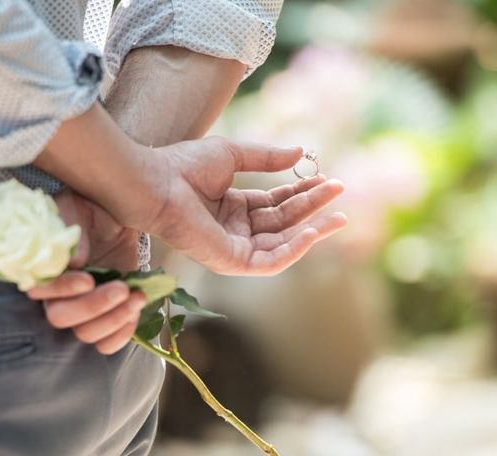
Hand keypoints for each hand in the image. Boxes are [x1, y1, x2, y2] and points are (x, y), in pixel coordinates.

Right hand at [27, 190, 143, 354]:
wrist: (119, 219)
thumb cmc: (91, 211)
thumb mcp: (79, 209)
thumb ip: (72, 230)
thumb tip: (75, 261)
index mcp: (43, 268)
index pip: (40, 290)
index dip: (62, 289)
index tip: (88, 280)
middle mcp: (56, 295)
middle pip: (62, 318)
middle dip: (94, 307)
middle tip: (121, 288)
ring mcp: (82, 309)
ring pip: (86, 334)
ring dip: (113, 320)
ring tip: (136, 298)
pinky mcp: (106, 317)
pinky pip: (107, 343)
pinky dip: (122, 335)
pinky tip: (135, 312)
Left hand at [135, 137, 346, 275]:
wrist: (156, 182)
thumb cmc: (184, 165)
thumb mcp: (232, 155)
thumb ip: (266, 158)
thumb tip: (300, 153)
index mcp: (233, 206)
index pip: (276, 203)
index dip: (301, 192)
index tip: (326, 179)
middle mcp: (234, 229)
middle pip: (283, 221)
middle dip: (313, 207)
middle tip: (339, 191)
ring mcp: (233, 247)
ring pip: (282, 243)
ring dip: (312, 230)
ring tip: (339, 216)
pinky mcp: (230, 261)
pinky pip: (269, 261)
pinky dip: (293, 250)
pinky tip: (311, 232)